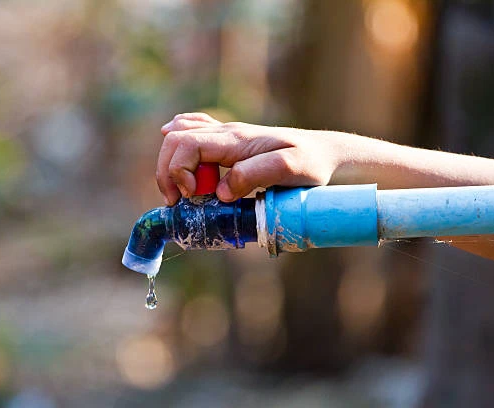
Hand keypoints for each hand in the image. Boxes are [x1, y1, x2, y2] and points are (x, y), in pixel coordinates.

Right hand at [157, 112, 342, 204]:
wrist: (325, 154)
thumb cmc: (312, 164)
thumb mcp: (290, 170)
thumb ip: (254, 176)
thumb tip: (221, 191)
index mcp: (235, 140)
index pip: (187, 144)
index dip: (178, 172)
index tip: (192, 198)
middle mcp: (226, 133)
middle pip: (175, 141)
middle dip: (168, 172)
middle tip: (180, 201)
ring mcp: (226, 135)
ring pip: (179, 136)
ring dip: (171, 165)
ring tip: (184, 191)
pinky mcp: (229, 143)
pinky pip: (193, 130)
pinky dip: (178, 141)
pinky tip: (178, 150)